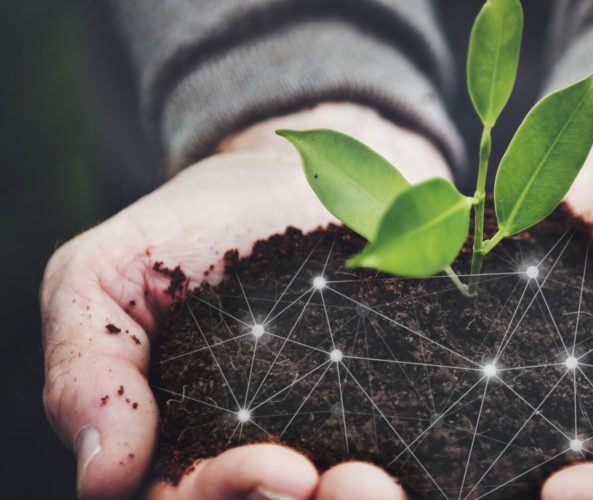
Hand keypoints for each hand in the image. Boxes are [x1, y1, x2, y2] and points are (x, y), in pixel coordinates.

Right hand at [40, 102, 449, 498]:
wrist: (296, 175)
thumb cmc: (192, 225)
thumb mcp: (103, 273)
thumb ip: (87, 367)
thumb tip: (104, 475)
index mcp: (181, 443)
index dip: (225, 498)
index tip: (287, 468)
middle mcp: (257, 450)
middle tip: (330, 482)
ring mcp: (327, 435)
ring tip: (376, 485)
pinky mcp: (391, 411)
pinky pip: (408, 470)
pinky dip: (411, 481)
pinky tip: (412, 466)